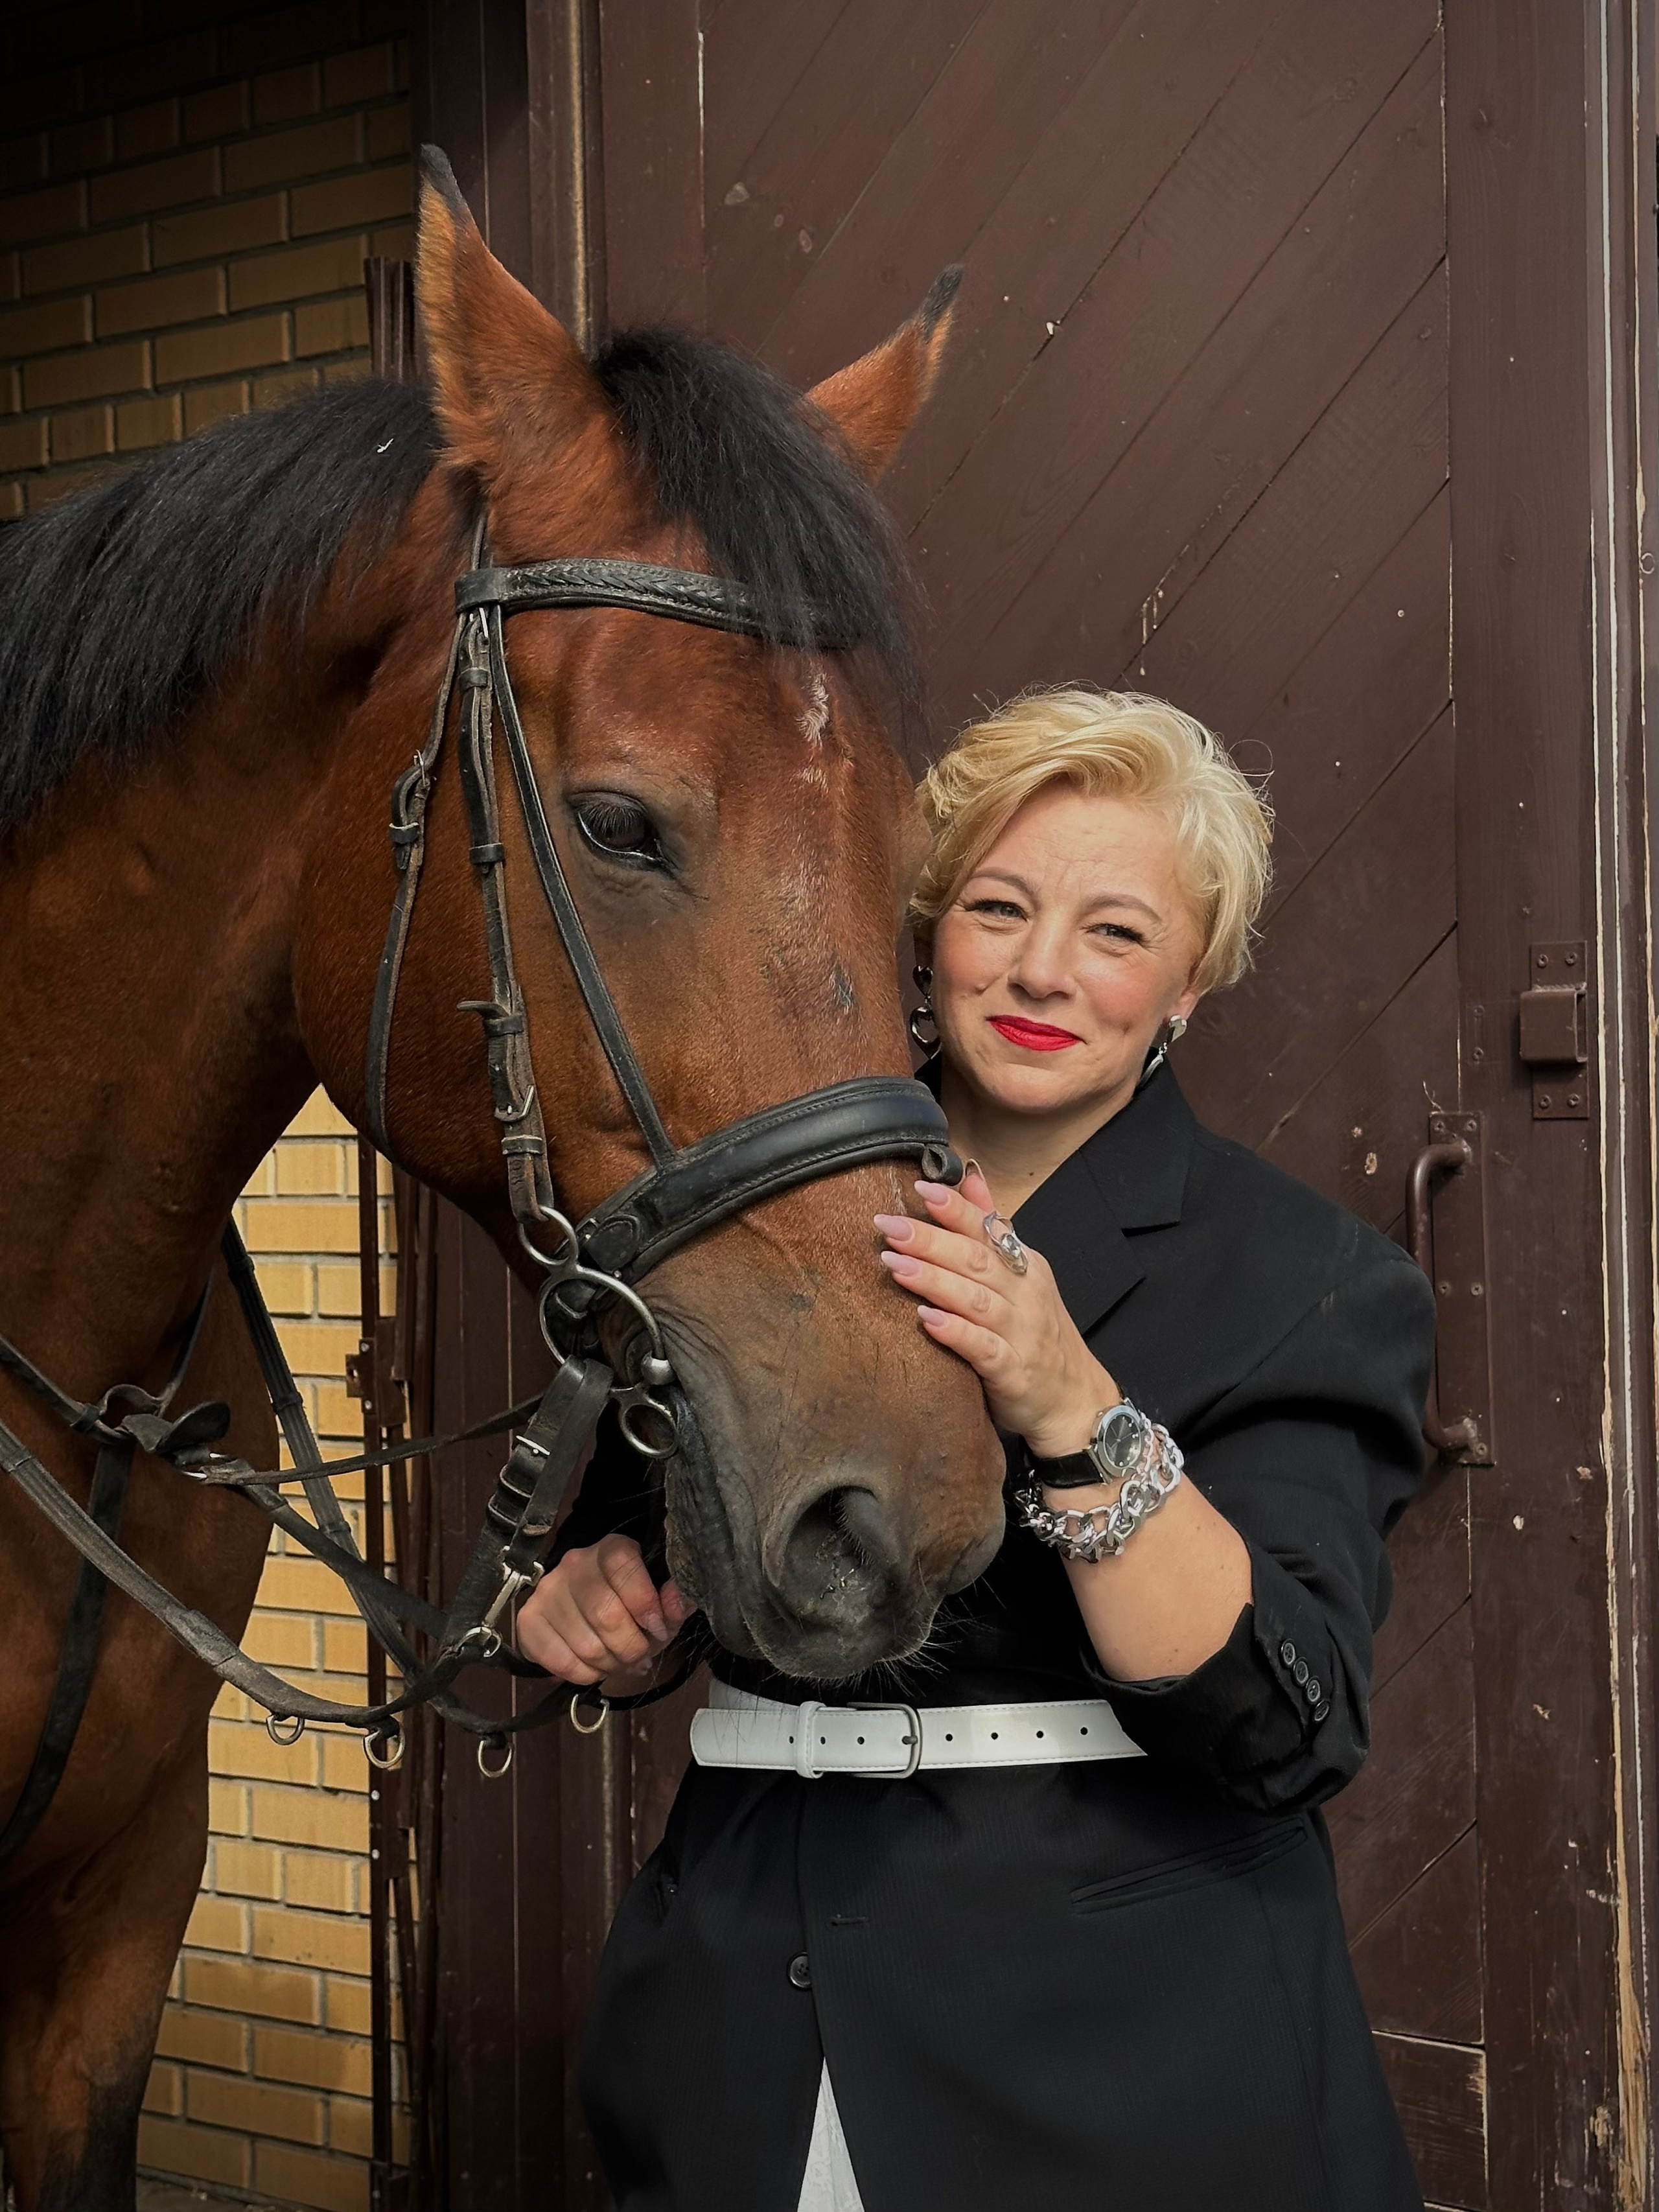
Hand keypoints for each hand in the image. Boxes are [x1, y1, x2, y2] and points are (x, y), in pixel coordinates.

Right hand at [516, 1534, 690, 1687]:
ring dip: (611, 1665)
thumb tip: (675, 1604)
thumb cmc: (630, 1602)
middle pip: (605, 1613)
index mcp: (611, 1548)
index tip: (658, 1628)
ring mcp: (547, 1592)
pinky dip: (585, 1674)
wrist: (584, 1604)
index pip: (622, 1564)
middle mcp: (574, 1564)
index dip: (645, 1602)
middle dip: (631, 1646)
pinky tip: (596, 1668)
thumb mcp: (661, 1600)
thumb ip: (675, 1602)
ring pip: (585, 1644)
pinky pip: (560, 1661)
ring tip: (620, 1664)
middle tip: (641, 1657)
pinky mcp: (528, 1620)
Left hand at [874, 1169, 1120, 1458]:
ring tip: (895, 1265)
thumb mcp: (1022, 1275)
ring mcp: (1022, 1334)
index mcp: (1023, 1266)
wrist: (1075, 1401)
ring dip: (935, 1281)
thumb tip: (969, 1176)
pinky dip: (956, 1333)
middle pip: (976, 1261)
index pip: (987, 1229)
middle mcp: (1025, 1294)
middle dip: (931, 1240)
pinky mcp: (1015, 1373)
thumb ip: (993, 1227)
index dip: (955, 1209)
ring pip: (976, 1300)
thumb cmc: (1037, 1334)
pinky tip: (926, 1321)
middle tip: (888, 1225)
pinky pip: (984, 1349)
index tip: (919, 1188)